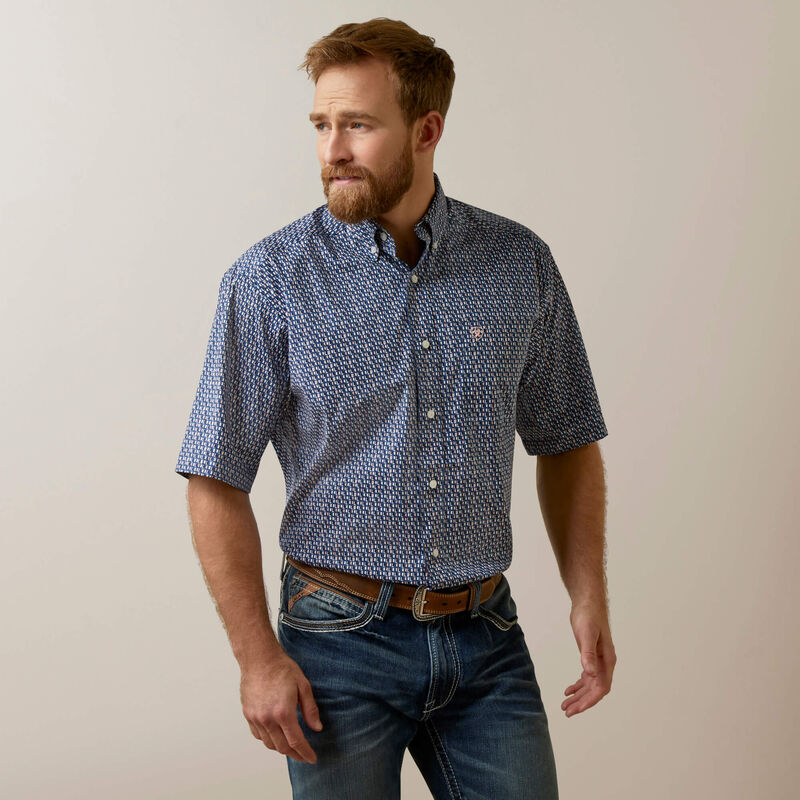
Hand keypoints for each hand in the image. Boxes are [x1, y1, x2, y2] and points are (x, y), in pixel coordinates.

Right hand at [240, 653, 323, 762]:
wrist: (259, 658)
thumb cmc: (282, 668)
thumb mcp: (303, 686)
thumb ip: (310, 709)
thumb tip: (317, 728)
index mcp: (283, 712)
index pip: (296, 741)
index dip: (305, 753)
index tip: (312, 759)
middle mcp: (267, 718)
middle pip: (282, 747)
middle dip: (295, 754)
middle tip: (304, 755)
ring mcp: (255, 718)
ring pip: (269, 744)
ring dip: (281, 748)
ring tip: (292, 747)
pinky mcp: (247, 715)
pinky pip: (258, 735)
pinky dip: (268, 740)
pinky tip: (276, 736)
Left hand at [562, 601, 616, 716]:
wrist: (587, 602)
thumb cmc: (588, 616)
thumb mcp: (586, 635)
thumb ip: (588, 654)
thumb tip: (590, 674)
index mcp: (607, 660)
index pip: (601, 687)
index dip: (589, 700)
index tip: (576, 709)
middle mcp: (605, 663)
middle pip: (595, 689)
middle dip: (582, 702)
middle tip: (566, 711)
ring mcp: (599, 660)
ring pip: (590, 685)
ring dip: (579, 696)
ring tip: (565, 705)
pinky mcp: (591, 656)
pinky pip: (586, 676)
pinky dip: (578, 685)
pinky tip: (568, 690)